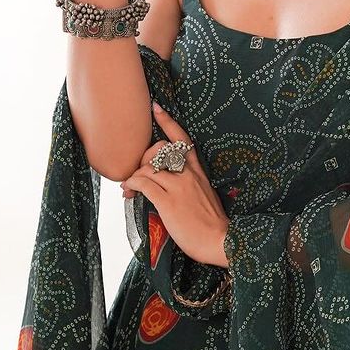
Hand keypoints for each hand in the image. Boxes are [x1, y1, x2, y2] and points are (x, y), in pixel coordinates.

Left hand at [120, 103, 230, 268]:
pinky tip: (130, 192)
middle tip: (136, 175)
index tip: (155, 108)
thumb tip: (166, 186)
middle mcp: (189, 175)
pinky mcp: (169, 201)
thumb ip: (188, 186)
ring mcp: (179, 187)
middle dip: (142, 158)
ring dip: (133, 176)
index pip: (183, 140)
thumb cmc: (211, 225)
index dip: (168, 122)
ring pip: (148, 167)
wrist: (221, 242)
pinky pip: (143, 183)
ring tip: (129, 190)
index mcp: (198, 172)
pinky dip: (131, 185)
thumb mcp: (204, 197)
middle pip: (160, 150)